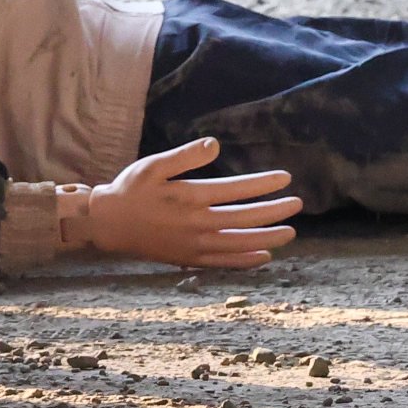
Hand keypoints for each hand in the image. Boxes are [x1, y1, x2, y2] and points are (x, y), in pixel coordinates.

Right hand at [68, 135, 300, 267]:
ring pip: (240, 243)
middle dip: (274, 211)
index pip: (237, 190)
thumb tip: (216, 144)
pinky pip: (225, 263)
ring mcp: (195, 245)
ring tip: (291, 232)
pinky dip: (246, 260)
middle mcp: (197, 224)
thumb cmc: (131, 189)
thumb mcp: (154, 164)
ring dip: (268, 237)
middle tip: (297, 204)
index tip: (285, 179)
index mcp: (191, 197)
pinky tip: (263, 256)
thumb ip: (186, 155)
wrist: (109, 224)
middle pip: (245, 218)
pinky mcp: (190, 259)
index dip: (263, 184)